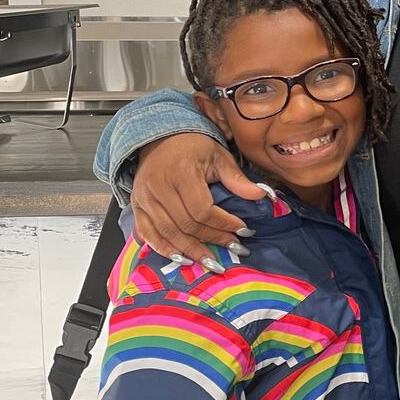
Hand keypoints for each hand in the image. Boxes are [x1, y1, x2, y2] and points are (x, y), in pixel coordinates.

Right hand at [130, 134, 264, 264]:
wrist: (159, 137)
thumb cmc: (192, 147)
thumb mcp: (218, 156)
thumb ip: (236, 178)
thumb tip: (262, 196)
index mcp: (180, 172)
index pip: (202, 209)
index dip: (224, 223)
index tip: (243, 231)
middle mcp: (158, 187)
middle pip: (186, 225)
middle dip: (212, 240)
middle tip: (234, 248)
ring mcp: (144, 198)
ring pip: (167, 233)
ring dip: (190, 251)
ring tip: (212, 262)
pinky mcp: (137, 205)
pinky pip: (147, 233)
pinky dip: (163, 248)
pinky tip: (181, 258)